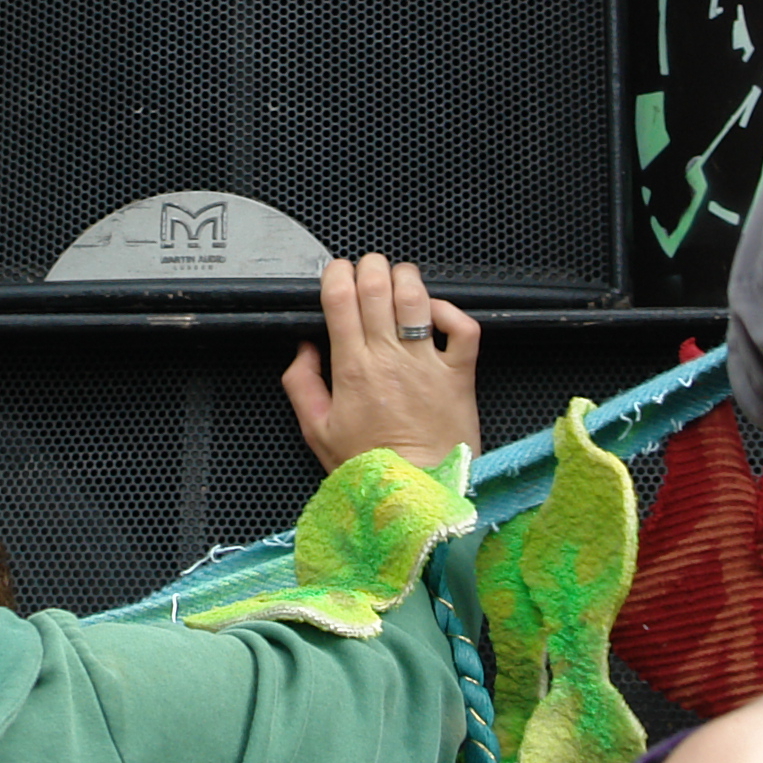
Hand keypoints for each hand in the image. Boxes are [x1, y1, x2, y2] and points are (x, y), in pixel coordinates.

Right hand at [279, 255, 482, 473]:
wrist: (417, 495)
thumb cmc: (370, 467)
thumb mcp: (317, 431)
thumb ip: (300, 385)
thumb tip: (303, 348)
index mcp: (352, 368)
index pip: (340, 298)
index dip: (336, 274)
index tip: (336, 275)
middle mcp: (389, 358)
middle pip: (377, 286)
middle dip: (369, 267)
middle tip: (367, 274)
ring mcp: (427, 363)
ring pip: (417, 297)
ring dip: (405, 280)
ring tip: (399, 285)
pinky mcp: (459, 374)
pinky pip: (462, 327)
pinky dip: (450, 310)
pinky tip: (435, 313)